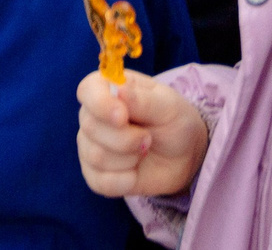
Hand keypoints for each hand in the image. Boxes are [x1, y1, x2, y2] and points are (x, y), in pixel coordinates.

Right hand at [76, 69, 208, 199]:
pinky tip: (135, 173)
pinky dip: (124, 180)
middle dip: (127, 138)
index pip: (88, 90)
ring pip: (95, 156)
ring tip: (144, 151)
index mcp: (109, 88)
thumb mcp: (168, 106)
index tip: (122, 116)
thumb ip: (143, 100)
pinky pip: (99, 182)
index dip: (100, 103)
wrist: (183, 156)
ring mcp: (90, 146)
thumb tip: (118, 90)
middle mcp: (93, 115)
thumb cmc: (173, 121)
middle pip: (91, 127)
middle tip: (148, 138)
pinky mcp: (94, 175)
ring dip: (129, 158)